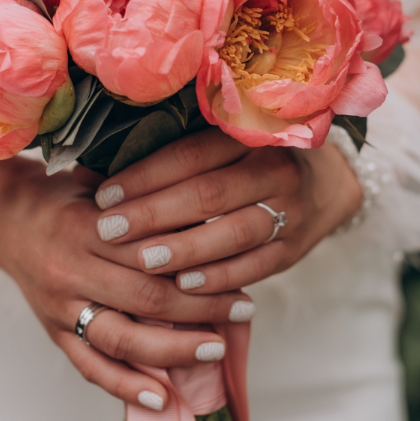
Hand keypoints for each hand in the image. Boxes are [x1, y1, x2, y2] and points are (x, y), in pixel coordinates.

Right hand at [0, 155, 254, 410]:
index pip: (151, 250)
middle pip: (145, 297)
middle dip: (200, 307)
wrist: (6, 222)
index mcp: (86, 227)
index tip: (240, 264)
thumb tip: (211, 210)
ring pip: (121, 339)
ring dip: (173, 350)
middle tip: (244, 309)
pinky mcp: (54, 333)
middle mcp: (71, 270)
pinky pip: (91, 367)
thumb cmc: (66, 198)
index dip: (197, 260)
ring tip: (214, 350)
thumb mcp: (102, 186)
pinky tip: (162, 399)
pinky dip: (127, 387)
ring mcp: (61, 307)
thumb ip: (146, 201)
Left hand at [92, 128, 362, 295]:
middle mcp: (274, 169)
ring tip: (142, 261)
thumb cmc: (250, 161)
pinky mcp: (294, 249)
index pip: (189, 156)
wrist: (325, 185)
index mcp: (249, 134)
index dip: (144, 176)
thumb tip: (95, 172)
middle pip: (208, 194)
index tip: (104, 197)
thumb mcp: (224, 144)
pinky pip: (255, 267)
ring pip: (233, 232)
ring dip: (185, 250)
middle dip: (153, 214)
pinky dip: (219, 278)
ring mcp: (289, 211)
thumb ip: (174, 155)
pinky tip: (184, 286)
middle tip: (108, 231)